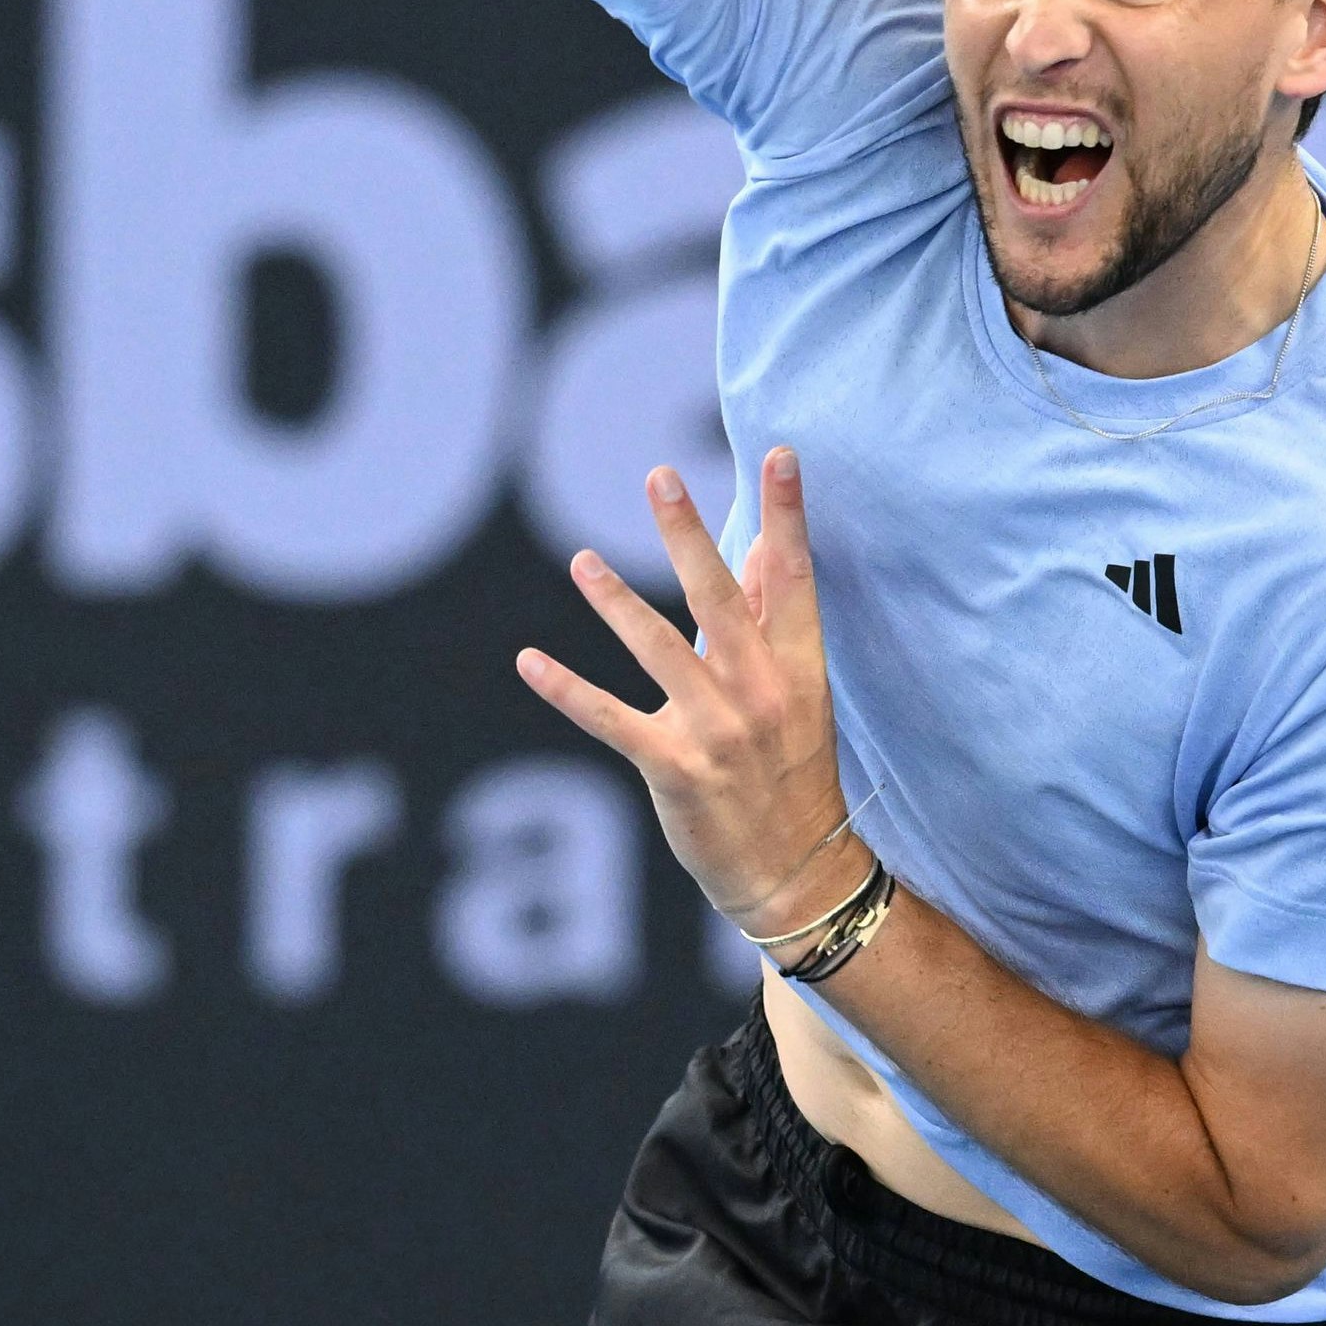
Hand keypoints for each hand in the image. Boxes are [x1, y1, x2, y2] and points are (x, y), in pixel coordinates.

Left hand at [517, 448, 863, 936]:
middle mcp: (761, 692)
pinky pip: (611, 719)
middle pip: (721, 597)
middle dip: (689, 535)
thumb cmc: (790, 771)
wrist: (794, 871)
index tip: (777, 454)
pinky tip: (528, 660)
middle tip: (661, 476)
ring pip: (660, 649)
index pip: (794, 577)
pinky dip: (567, 690)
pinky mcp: (675, 768)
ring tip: (581, 559)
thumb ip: (771, 621)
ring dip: (616, 602)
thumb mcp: (797, 694)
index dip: (786, 515)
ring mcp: (718, 731)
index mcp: (798, 667)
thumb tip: (757, 548)